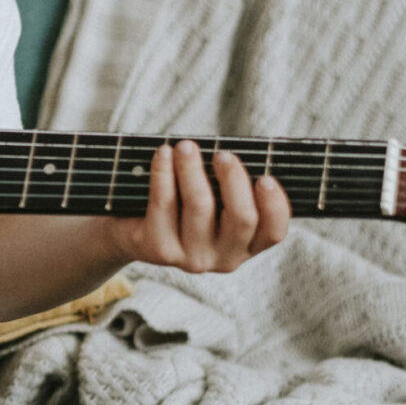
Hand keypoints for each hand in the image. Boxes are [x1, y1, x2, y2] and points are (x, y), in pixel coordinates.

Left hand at [110, 141, 290, 272]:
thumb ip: (230, 183)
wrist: (130, 231)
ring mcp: (193, 258)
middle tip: (223, 154)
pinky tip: (163, 154)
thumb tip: (233, 152)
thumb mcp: (214, 197)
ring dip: (193, 169)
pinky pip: (165, 203)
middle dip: (234, 180)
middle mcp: (224, 258)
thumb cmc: (183, 203)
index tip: (265, 177)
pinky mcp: (161, 250)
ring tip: (185, 146)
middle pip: (241, 218)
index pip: (274, 232)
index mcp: (247, 245)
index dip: (275, 205)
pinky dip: (163, 172)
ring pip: (200, 206)